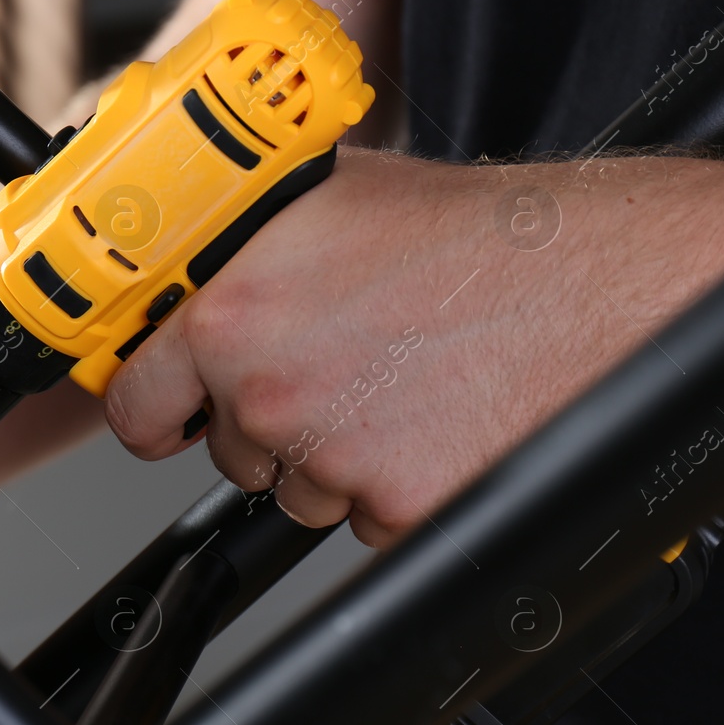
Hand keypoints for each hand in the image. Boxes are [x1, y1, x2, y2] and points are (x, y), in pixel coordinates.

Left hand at [104, 147, 723, 545]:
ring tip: (397, 388)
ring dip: (332, 459)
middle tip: (338, 371)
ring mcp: (328, 457)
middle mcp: (267, 391)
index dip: (154, 412)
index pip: (136, 404)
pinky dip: (392, 488)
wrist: (587, 282)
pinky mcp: (394, 505)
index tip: (167, 416)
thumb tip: (195, 259)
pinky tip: (430, 424)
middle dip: (269, 425)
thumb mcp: (326, 203)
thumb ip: (243, 248)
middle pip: (229, 452)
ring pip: (296, 491)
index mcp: (232, 314)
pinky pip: (364, 521)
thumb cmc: (473, 237)